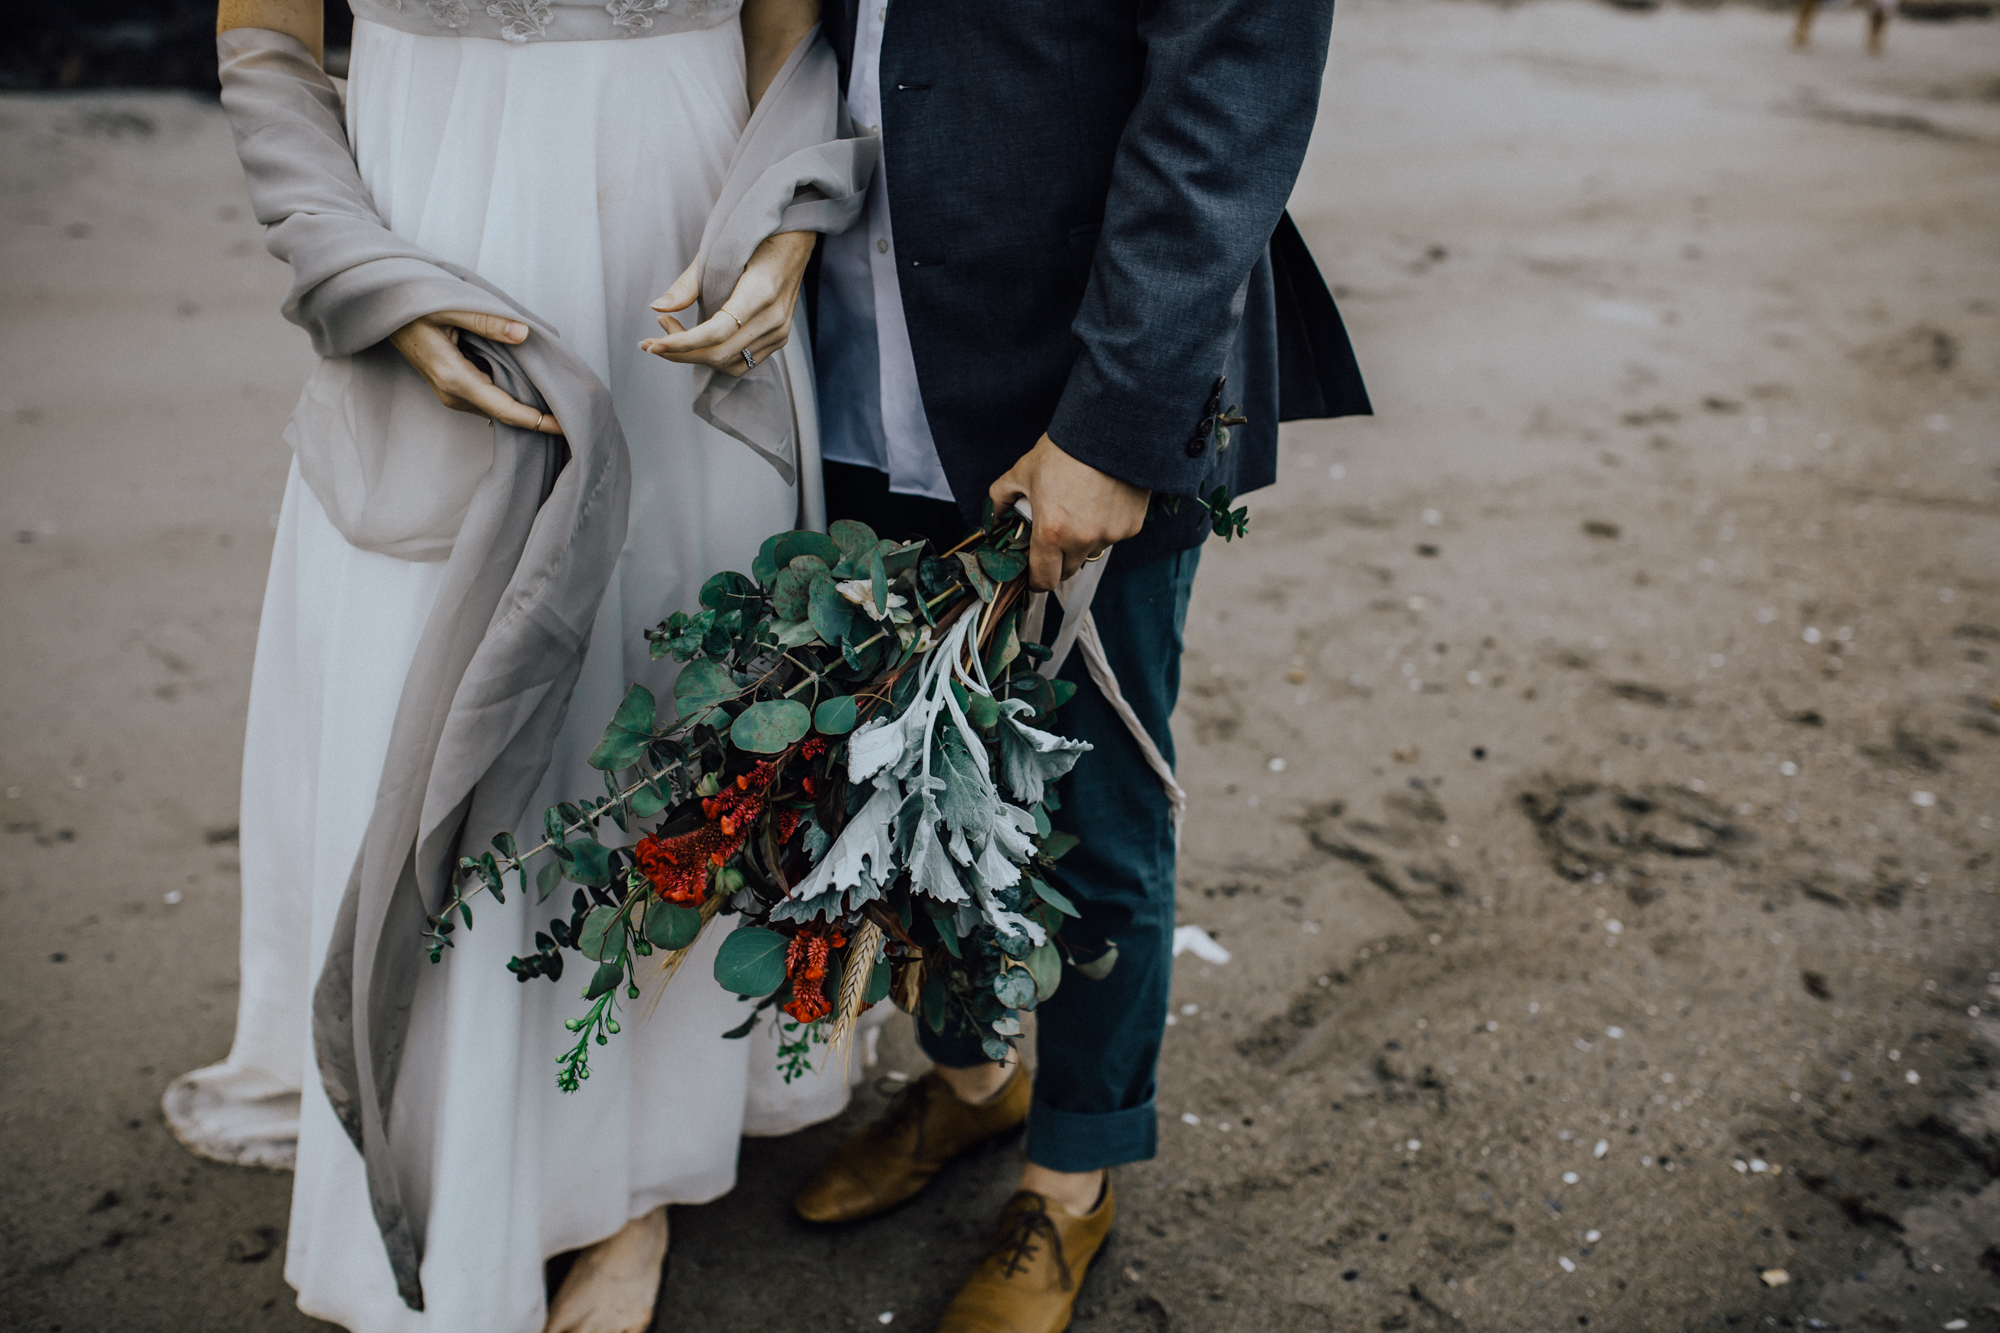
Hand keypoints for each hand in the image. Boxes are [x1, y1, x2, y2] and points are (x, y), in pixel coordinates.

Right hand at [386, 310, 562, 433]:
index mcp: (455, 379)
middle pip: (504, 413)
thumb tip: (523, 334)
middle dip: (537, 415)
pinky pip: (489, 396)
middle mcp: (454, 394)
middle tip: (571, 410)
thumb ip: (488, 321)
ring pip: (498, 406)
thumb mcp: (451, 307)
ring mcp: (452, 393)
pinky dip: (511, 392)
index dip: (537, 420)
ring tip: (557, 397)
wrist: (383, 310)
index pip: (505, 409)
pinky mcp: (454, 387)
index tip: (564, 425)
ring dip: (524, 402)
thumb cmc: (413, 305)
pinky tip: (529, 382)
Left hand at [641, 230, 815, 377]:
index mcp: (760, 292)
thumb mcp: (716, 253)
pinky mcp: (779, 338)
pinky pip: (742, 362)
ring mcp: (779, 331)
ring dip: (695, 356)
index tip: (653, 344)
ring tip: (673, 334)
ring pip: (729, 363)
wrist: (794, 241)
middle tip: (653, 339)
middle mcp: (774, 318)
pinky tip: (698, 341)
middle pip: (719, 353)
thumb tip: (657, 307)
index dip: (682, 342)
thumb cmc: (752, 240)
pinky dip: (714, 357)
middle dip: (680, 352)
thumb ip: (687, 284)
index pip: (717, 331)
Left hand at [989, 434, 1150, 590]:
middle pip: (1067, 570)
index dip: (1036, 578)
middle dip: (1058, 560)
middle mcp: (1082, 540)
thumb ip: (1002, 498)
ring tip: (1080, 509)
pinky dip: (1106, 526)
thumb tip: (994, 517)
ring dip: (1083, 542)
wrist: (1109, 428)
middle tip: (1054, 534)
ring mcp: (1110, 535)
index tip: (1034, 569)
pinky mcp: (1132, 526)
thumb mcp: (1023, 471)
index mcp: (1051, 532)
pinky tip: (1102, 501)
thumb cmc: (1064, 450)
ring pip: (1091, 552)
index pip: (1043, 579)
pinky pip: (1114, 537)